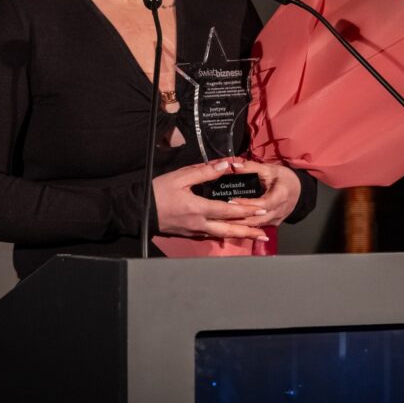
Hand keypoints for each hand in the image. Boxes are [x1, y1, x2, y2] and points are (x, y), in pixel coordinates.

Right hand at [153, 160, 269, 240]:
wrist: (139, 210)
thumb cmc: (158, 191)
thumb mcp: (181, 177)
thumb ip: (205, 171)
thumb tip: (225, 165)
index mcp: (198, 208)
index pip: (228, 211)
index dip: (246, 211)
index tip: (261, 209)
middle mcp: (199, 223)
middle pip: (228, 230)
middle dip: (248, 231)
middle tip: (264, 233)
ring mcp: (194, 231)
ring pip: (221, 235)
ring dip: (239, 235)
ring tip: (254, 236)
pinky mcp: (189, 234)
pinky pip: (210, 235)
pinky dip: (224, 235)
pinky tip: (230, 234)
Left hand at [221, 159, 301, 227]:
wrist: (299, 190)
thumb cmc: (284, 178)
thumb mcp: (270, 169)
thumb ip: (252, 167)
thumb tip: (234, 166)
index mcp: (281, 196)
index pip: (262, 204)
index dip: (246, 204)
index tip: (231, 201)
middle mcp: (279, 211)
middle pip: (257, 219)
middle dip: (238, 218)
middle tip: (220, 215)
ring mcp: (277, 220)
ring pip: (256, 225)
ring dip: (239, 225)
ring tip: (222, 222)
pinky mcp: (273, 224)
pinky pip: (258, 226)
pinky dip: (245, 226)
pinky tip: (231, 225)